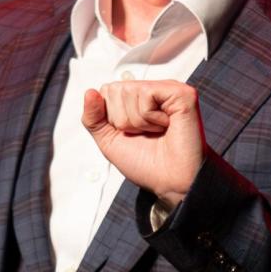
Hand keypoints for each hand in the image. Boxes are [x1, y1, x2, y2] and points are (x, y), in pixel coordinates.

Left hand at [81, 79, 205, 209]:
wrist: (171, 182)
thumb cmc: (146, 164)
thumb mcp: (109, 141)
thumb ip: (93, 118)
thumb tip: (89, 91)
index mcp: (137, 98)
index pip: (105, 91)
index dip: (112, 118)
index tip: (132, 134)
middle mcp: (152, 90)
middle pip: (114, 89)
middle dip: (123, 120)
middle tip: (146, 134)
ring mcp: (167, 89)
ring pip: (128, 91)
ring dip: (138, 121)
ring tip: (157, 131)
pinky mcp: (181, 92)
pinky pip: (146, 93)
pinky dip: (149, 117)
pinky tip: (166, 126)